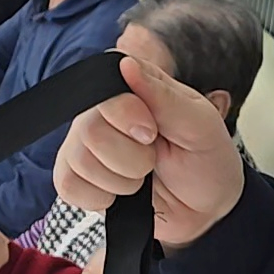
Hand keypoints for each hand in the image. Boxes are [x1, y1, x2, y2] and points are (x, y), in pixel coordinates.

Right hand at [55, 54, 245, 247]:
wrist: (203, 209)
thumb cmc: (204, 160)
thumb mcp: (200, 125)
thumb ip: (164, 96)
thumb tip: (127, 64)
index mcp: (129, 87)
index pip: (102, 89)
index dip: (126, 115)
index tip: (152, 133)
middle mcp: (99, 112)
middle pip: (90, 131)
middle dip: (133, 158)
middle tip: (154, 158)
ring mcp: (82, 144)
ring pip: (81, 162)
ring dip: (122, 181)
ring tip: (141, 177)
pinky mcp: (74, 177)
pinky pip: (69, 186)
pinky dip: (102, 197)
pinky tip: (121, 192)